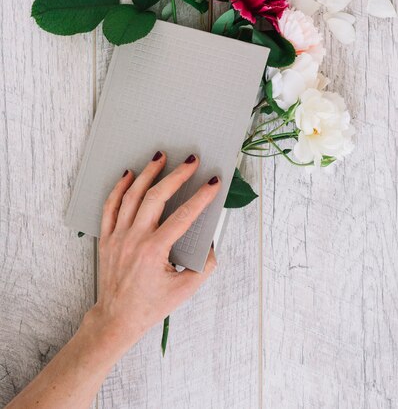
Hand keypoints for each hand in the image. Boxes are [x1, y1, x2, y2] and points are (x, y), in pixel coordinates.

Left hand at [83, 151, 218, 355]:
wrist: (117, 318)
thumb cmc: (150, 306)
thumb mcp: (185, 290)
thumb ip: (204, 267)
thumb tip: (211, 243)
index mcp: (154, 251)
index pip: (184, 216)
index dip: (201, 197)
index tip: (213, 183)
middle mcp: (134, 239)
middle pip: (156, 197)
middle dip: (176, 175)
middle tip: (191, 161)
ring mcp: (118, 236)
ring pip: (132, 196)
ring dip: (148, 173)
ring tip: (161, 157)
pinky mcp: (107, 238)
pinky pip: (110, 206)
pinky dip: (119, 188)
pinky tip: (129, 174)